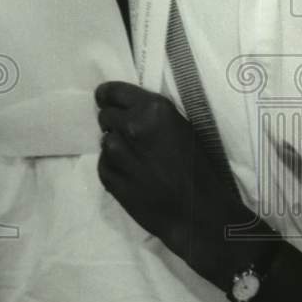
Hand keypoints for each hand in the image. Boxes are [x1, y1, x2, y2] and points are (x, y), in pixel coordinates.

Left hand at [95, 81, 279, 286]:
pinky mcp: (110, 178)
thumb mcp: (182, 127)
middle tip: (131, 136)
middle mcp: (132, 126)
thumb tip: (128, 111)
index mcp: (154, 109)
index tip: (108, 101)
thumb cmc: (198, 166)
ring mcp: (119, 153)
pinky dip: (112, 167)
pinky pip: (103, 164)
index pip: (112, 91)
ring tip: (135, 158)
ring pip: (104, 141)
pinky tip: (132, 174)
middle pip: (105, 116)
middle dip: (114, 123)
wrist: (197, 210)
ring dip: (116, 146)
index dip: (107, 96)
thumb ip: (153, 116)